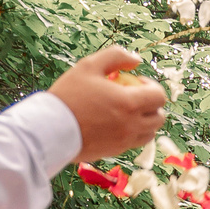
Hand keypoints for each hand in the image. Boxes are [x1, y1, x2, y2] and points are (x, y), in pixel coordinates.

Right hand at [51, 45, 167, 159]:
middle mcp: (132, 126)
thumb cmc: (69, 95)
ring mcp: (124, 142)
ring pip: (149, 133)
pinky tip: (114, 123)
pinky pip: (133, 143)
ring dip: (144, 121)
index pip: (159, 97)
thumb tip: (136, 60)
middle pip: (159, 117)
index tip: (136, 82)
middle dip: (152, 105)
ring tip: (126, 111)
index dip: (152, 86)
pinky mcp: (114, 152)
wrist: (50, 129)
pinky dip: (132, 133)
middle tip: (134, 96)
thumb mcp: (89, 65)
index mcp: (129, 104)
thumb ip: (116, 56)